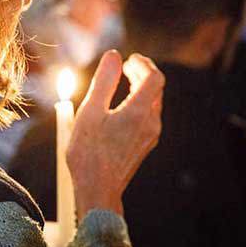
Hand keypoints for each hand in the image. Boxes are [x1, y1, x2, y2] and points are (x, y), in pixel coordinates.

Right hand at [67, 50, 164, 220]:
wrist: (98, 191)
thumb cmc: (90, 152)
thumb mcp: (91, 111)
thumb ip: (104, 80)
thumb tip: (113, 55)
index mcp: (140, 112)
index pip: (154, 77)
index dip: (142, 63)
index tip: (127, 59)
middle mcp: (150, 123)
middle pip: (155, 89)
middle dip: (142, 73)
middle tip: (124, 66)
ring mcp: (149, 136)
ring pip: (152, 104)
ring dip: (140, 88)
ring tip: (122, 83)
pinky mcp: (144, 146)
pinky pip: (147, 117)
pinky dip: (138, 104)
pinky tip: (120, 108)